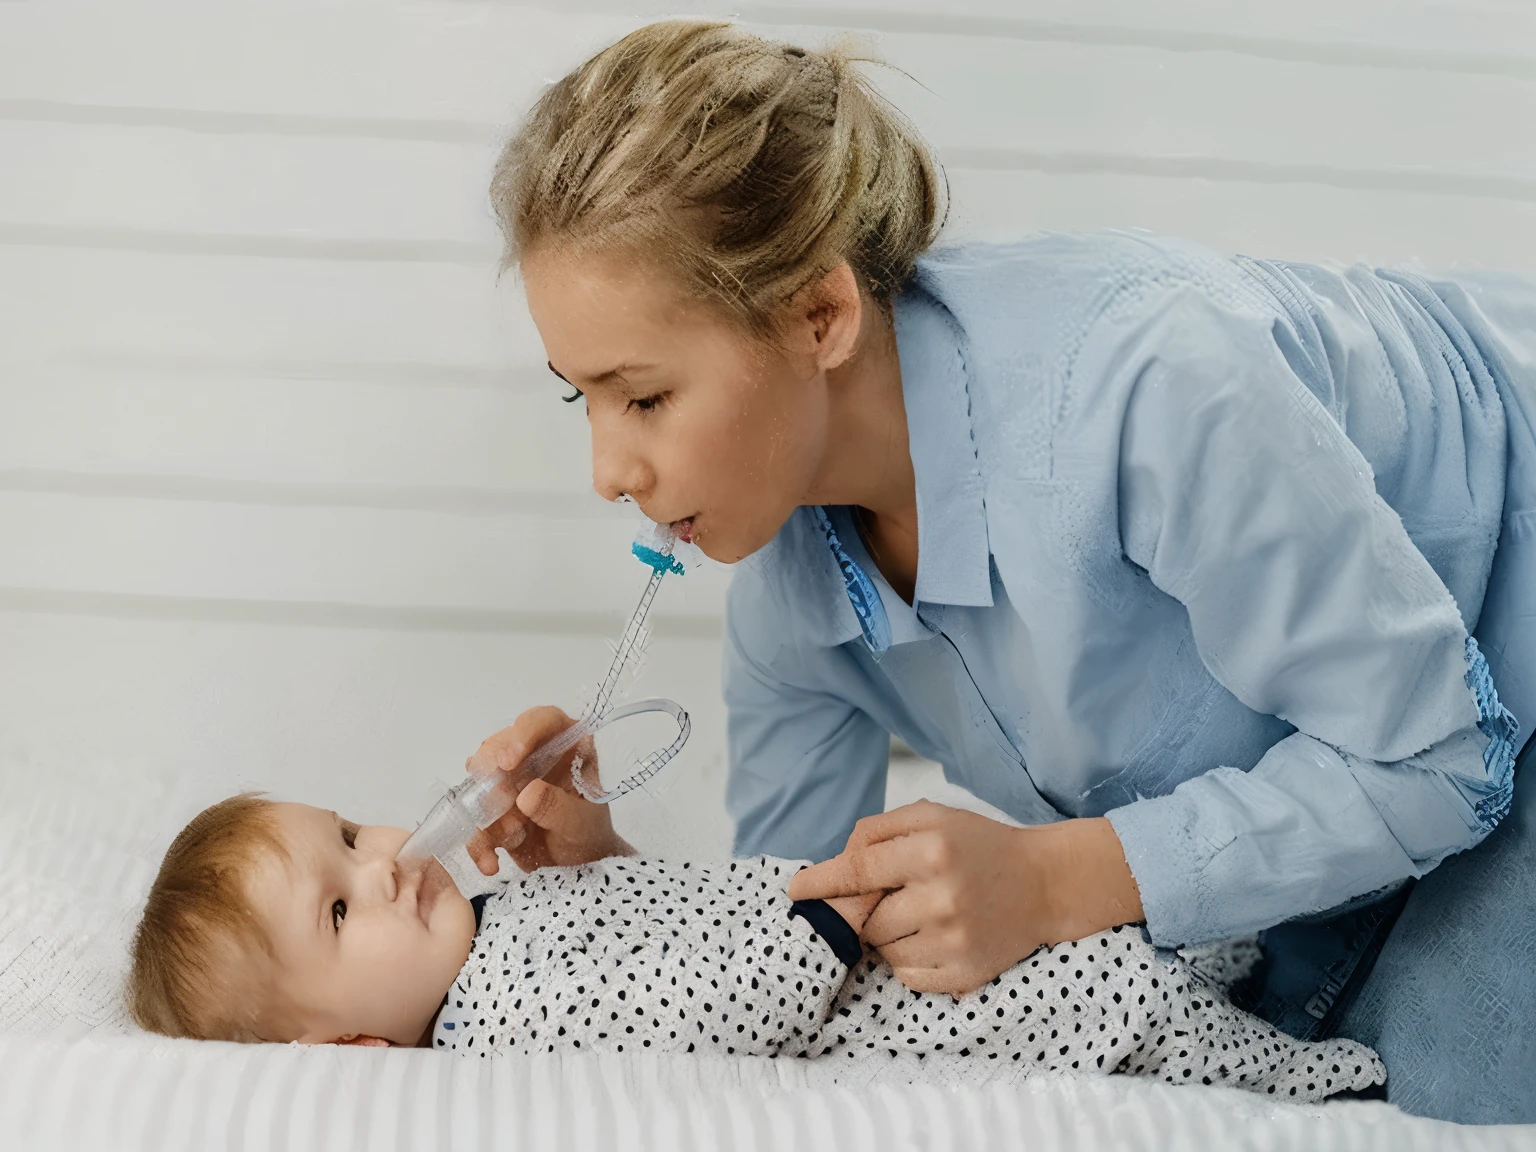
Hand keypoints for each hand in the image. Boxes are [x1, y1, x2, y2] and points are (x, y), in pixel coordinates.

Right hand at [463, 706, 632, 873]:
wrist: (577, 865)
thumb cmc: (589, 834)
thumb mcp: (582, 823)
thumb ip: (559, 808)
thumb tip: (527, 793)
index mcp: (566, 746)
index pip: (543, 721)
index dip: (522, 734)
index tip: (507, 761)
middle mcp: (533, 756)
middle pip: (500, 745)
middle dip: (493, 772)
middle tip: (498, 799)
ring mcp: (509, 781)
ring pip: (481, 781)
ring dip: (490, 812)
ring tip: (516, 836)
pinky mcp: (492, 809)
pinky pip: (474, 820)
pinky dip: (479, 842)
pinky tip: (491, 862)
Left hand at [787, 801, 1142, 995]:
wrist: (1046, 883)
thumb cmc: (982, 845)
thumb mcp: (934, 817)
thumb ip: (880, 829)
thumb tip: (838, 858)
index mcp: (932, 851)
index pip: (857, 871)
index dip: (820, 881)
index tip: (796, 889)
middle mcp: (942, 897)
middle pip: (866, 918)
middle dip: (866, 910)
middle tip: (892, 897)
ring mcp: (955, 940)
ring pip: (883, 950)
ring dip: (887, 935)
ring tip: (918, 915)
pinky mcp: (966, 972)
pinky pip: (908, 976)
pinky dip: (908, 960)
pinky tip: (932, 938)